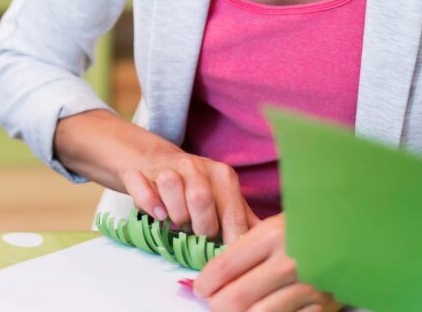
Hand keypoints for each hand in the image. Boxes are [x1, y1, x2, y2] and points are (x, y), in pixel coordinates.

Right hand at [52, 110, 256, 241]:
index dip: (231, 240)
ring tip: (178, 224)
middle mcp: (197, 167)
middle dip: (201, 227)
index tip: (229, 258)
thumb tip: (280, 240)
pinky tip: (158, 215)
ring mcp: (167, 167)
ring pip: (170, 185)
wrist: (155, 163)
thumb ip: (245, 219)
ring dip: (175, 213)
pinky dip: (149, 203)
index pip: (232, 212)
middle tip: (198, 237)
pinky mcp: (141, 173)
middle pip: (200, 198)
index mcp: (223, 176)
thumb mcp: (224, 200)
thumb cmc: (196, 189)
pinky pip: (143, 188)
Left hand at [194, 213, 342, 311]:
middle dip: (216, 304)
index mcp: (272, 236)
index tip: (201, 288)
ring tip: (233, 307)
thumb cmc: (308, 228)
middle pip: (235, 299)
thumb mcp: (274, 225)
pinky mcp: (323, 308)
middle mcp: (289, 263)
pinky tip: (259, 310)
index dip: (206, 282)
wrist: (358, 235)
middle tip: (213, 301)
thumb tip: (214, 274)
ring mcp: (308, 289)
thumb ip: (246, 247)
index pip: (224, 267)